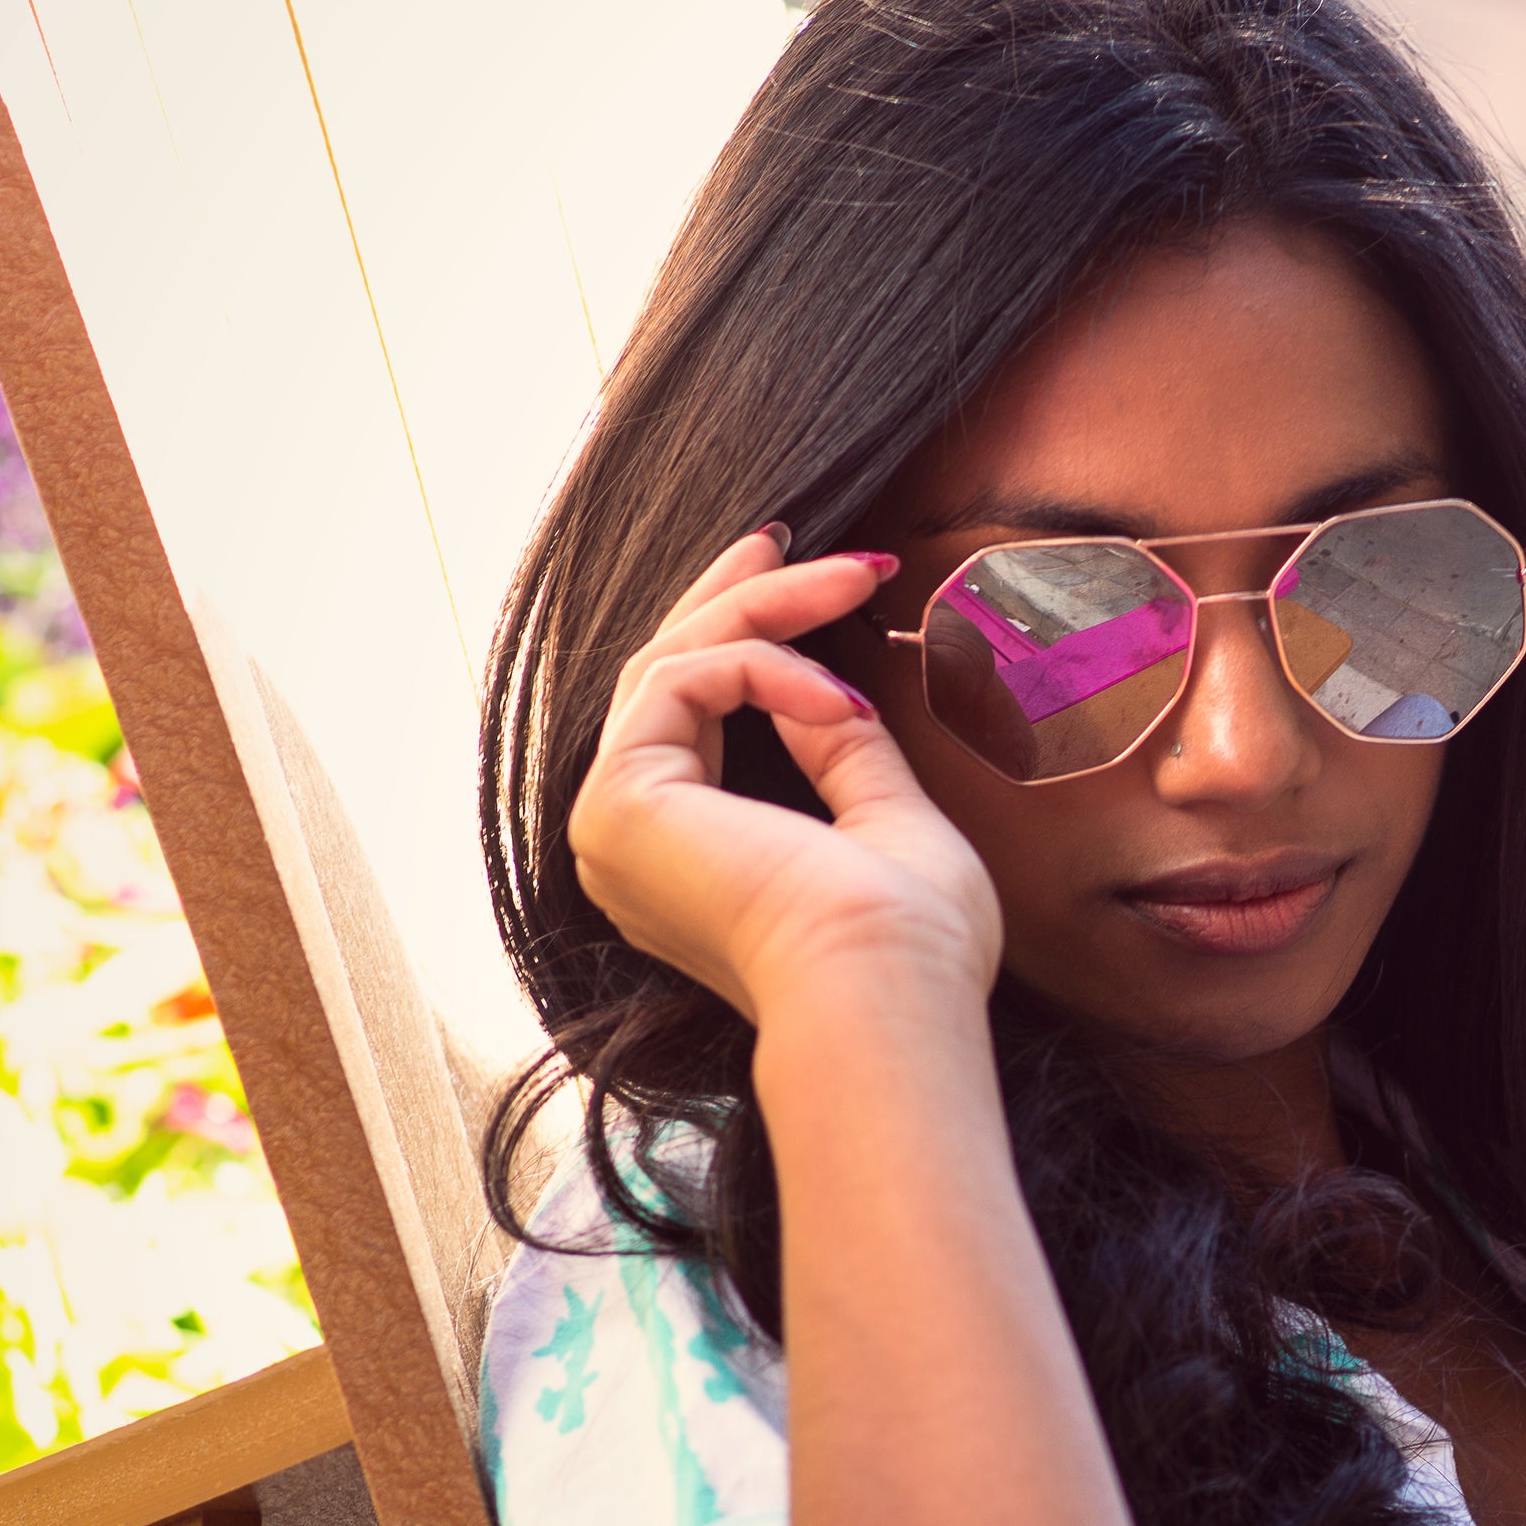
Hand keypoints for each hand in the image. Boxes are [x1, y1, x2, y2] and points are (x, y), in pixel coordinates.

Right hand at [568, 530, 999, 1022]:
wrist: (887, 992)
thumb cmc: (911, 941)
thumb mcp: (887, 820)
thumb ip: (843, 749)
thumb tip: (826, 689)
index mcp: (688, 857)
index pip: (690, 716)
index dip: (741, 632)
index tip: (811, 576)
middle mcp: (632, 842)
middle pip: (666, 675)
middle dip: (737, 594)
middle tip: (795, 534)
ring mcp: (614, 823)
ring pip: (673, 661)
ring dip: (772, 607)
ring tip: (861, 580)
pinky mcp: (620, 801)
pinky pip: (684, 680)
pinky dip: (767, 667)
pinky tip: (834, 701)